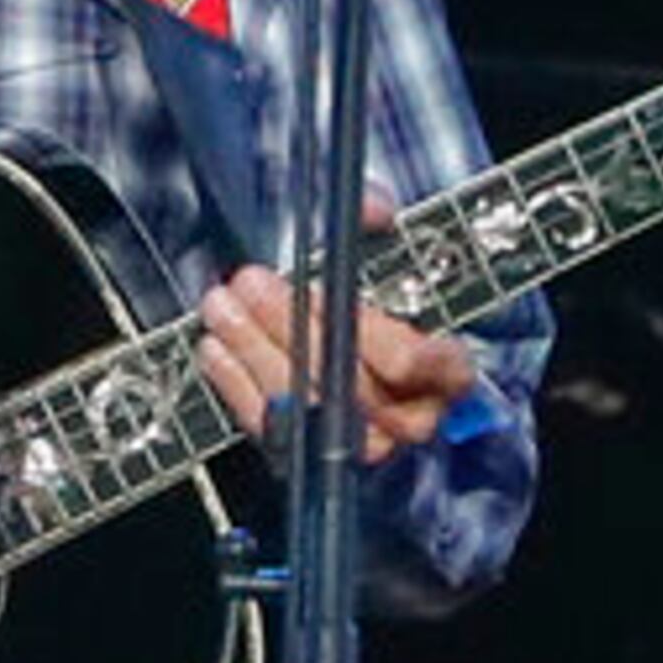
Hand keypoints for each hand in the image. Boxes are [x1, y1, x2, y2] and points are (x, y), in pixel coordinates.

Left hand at [195, 205, 474, 468]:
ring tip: (222, 309)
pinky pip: (271, 428)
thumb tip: (370, 207)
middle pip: (345, 381)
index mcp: (447, 373)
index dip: (361, 326)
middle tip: (251, 285)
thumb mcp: (396, 265)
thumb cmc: (390, 314)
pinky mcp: (314, 456)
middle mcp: (411, 418)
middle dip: (290, 325)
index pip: (408, 361)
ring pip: (304, 406)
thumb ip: (384, 230)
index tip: (323, 285)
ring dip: (252, 350)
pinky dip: (236, 386)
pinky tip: (215, 351)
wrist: (378, 369)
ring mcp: (363, 447)